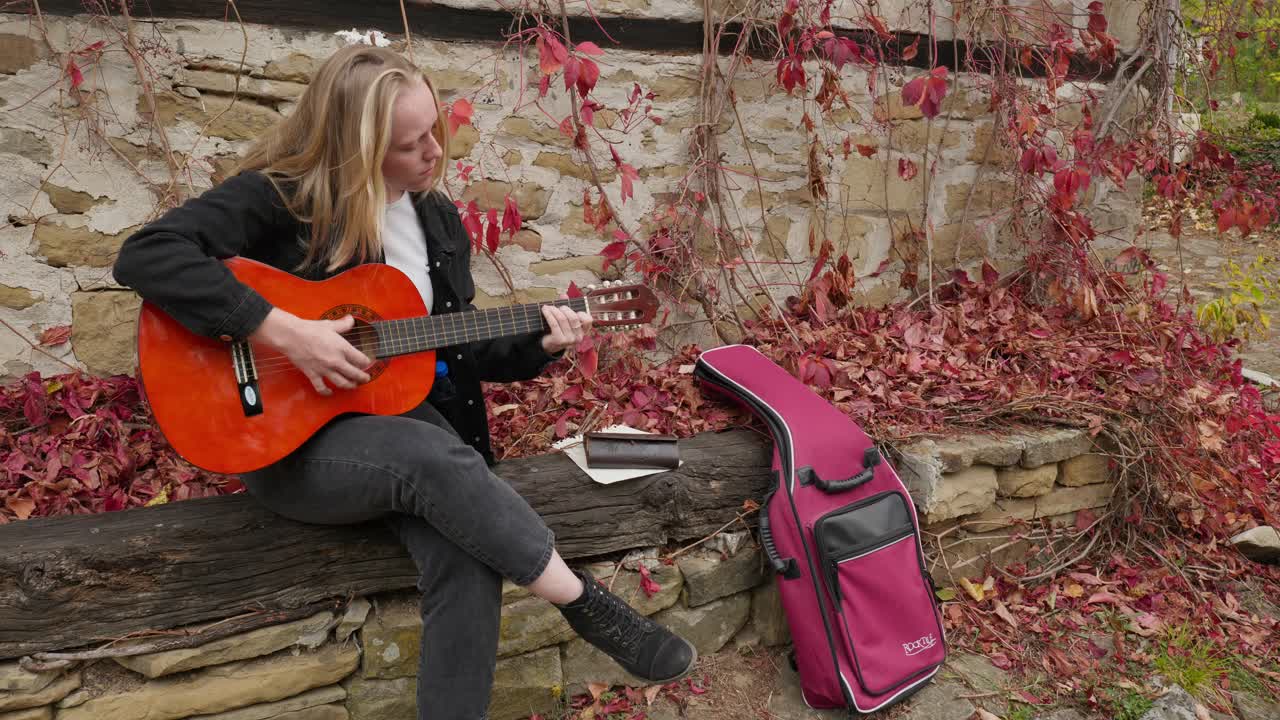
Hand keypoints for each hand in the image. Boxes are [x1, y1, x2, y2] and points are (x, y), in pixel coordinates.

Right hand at [250, 308, 372, 395]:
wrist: (291, 336)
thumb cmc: (310, 329)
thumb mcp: (330, 325)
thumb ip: (343, 324)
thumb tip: (351, 319)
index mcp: (342, 348)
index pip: (361, 359)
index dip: (366, 362)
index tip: (367, 362)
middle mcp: (336, 361)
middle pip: (354, 374)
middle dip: (362, 377)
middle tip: (366, 378)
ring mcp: (325, 369)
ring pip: (342, 383)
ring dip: (350, 386)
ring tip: (354, 385)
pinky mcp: (313, 374)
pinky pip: (321, 387)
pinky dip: (326, 392)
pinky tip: (330, 392)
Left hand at [540, 296, 592, 353]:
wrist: (548, 345)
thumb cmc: (559, 330)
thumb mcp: (565, 320)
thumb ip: (566, 307)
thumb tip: (564, 295)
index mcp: (583, 332)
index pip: (588, 320)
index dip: (581, 313)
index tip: (574, 310)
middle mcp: (578, 337)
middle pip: (573, 317)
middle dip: (565, 309)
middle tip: (558, 307)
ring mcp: (569, 340)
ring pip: (563, 319)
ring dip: (554, 310)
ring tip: (548, 307)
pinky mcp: (559, 340)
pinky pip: (554, 323)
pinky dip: (549, 314)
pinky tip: (545, 310)